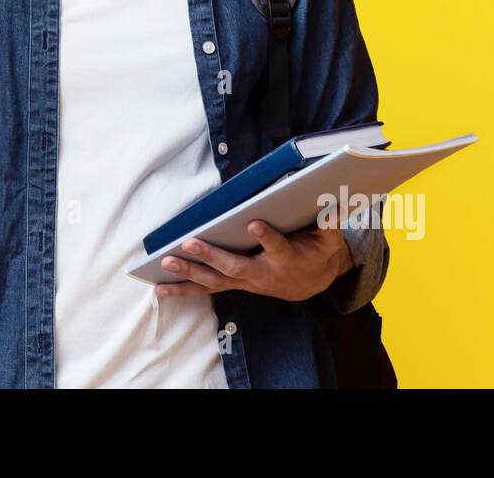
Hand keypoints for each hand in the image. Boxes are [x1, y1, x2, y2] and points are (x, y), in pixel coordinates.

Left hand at [154, 207, 355, 302]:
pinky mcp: (233, 284)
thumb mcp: (329, 240)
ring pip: (214, 281)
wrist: (310, 283)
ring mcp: (244, 282)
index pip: (277, 248)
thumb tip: (334, 203)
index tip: (254, 223)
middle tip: (189, 244)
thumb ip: (330, 224)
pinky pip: (205, 289)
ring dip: (188, 274)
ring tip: (164, 266)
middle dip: (211, 256)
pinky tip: (159, 288)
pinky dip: (182, 289)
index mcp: (286, 260)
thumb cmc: (316, 254)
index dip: (266, 237)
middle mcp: (262, 275)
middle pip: (234, 267)